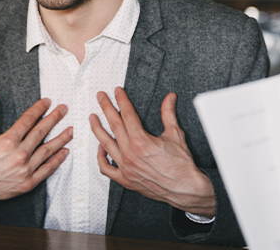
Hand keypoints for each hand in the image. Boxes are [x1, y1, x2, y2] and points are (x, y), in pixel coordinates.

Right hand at [0, 92, 72, 217]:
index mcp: (8, 140)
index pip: (28, 120)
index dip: (39, 109)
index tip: (47, 102)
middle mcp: (19, 154)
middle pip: (41, 132)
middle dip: (54, 119)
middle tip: (64, 109)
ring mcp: (25, 169)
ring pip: (48, 150)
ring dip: (61, 139)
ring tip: (71, 130)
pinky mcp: (28, 182)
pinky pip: (47, 170)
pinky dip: (57, 161)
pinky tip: (65, 152)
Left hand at [89, 87, 214, 217]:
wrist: (186, 189)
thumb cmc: (182, 165)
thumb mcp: (175, 134)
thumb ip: (168, 114)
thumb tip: (169, 97)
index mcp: (141, 141)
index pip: (127, 114)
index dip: (121, 100)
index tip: (117, 91)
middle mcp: (130, 154)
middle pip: (114, 125)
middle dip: (106, 108)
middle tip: (100, 96)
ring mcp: (126, 168)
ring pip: (105, 144)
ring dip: (97, 129)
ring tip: (93, 118)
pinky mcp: (125, 180)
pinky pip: (106, 168)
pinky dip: (100, 157)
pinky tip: (100, 147)